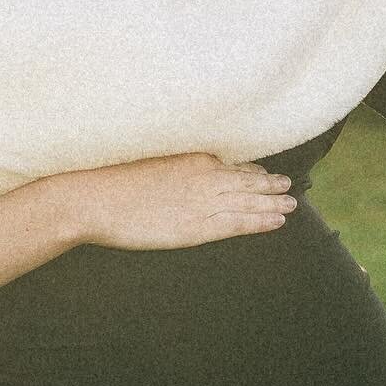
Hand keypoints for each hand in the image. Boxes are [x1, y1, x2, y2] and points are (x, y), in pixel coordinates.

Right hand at [65, 152, 297, 250]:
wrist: (94, 197)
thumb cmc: (111, 180)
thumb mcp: (149, 161)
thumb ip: (173, 166)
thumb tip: (182, 171)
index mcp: (192, 158)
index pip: (232, 164)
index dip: (252, 169)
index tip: (264, 172)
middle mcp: (205, 177)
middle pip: (248, 180)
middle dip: (270, 184)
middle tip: (288, 186)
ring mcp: (204, 202)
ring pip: (250, 201)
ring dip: (273, 203)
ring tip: (290, 205)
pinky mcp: (198, 227)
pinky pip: (239, 223)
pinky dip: (261, 222)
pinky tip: (277, 222)